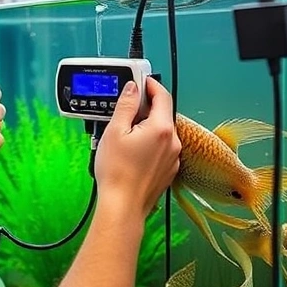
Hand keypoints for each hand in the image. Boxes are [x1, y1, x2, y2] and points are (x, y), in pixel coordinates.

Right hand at [95, 77, 180, 216]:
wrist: (122, 206)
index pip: (162, 95)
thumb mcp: (114, 131)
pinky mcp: (167, 170)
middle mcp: (172, 142)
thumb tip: (132, 89)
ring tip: (123, 134)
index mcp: (161, 129)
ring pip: (160, 132)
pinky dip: (148, 143)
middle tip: (124, 108)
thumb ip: (126, 105)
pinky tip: (131, 150)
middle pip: (161, 114)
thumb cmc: (117, 172)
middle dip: (144, 107)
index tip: (139, 80)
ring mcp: (172, 158)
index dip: (150, 84)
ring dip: (145, 126)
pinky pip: (160, 148)